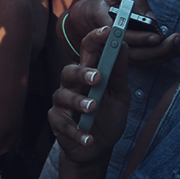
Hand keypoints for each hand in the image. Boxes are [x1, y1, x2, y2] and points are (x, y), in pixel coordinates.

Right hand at [49, 26, 129, 165]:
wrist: (99, 148)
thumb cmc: (107, 116)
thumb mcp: (119, 94)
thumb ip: (118, 73)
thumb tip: (123, 45)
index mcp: (88, 73)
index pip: (88, 51)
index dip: (95, 39)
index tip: (107, 30)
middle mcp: (71, 84)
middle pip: (69, 70)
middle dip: (82, 72)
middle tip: (97, 77)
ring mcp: (62, 103)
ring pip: (63, 96)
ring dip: (78, 102)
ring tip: (93, 109)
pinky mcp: (57, 122)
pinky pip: (63, 124)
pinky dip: (77, 132)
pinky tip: (89, 139)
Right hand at [66, 0, 179, 67]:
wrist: (89, 15)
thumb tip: (152, 18)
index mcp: (103, 24)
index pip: (121, 36)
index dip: (139, 38)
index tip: (157, 36)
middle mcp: (108, 43)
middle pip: (133, 54)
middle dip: (158, 50)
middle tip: (177, 40)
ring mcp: (117, 51)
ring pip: (140, 61)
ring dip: (163, 55)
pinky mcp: (125, 55)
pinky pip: (143, 61)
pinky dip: (161, 57)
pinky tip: (175, 48)